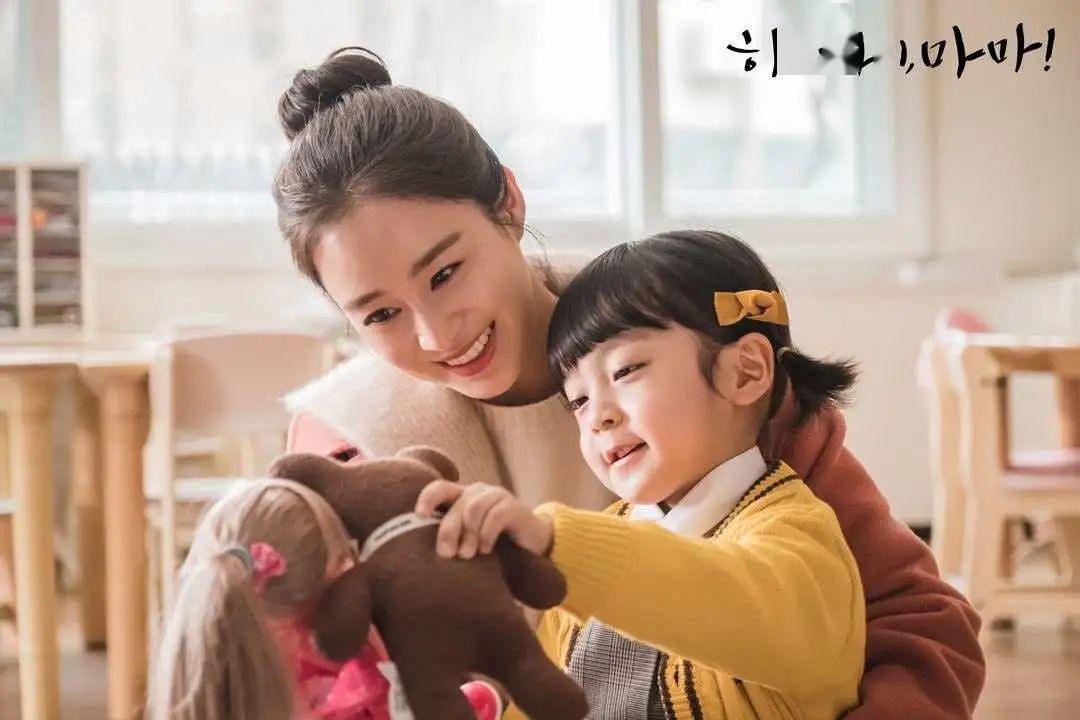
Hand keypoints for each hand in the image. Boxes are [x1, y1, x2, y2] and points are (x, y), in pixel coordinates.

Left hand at [415, 481, 552, 559]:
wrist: (530, 544)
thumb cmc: (494, 543)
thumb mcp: (469, 539)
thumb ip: (454, 538)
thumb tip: (437, 553)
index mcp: (462, 497)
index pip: (439, 488)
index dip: (427, 498)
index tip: (420, 515)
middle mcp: (477, 492)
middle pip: (457, 506)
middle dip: (449, 531)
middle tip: (447, 555)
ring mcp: (496, 495)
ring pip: (474, 509)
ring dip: (469, 535)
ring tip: (469, 555)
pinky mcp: (513, 505)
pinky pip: (495, 517)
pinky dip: (487, 535)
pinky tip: (486, 550)